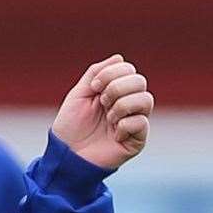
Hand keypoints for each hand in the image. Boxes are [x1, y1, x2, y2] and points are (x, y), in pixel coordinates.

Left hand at [51, 55, 151, 170]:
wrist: (65, 154)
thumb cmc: (70, 126)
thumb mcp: (79, 94)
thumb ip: (96, 73)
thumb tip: (119, 57)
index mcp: (116, 91)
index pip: (128, 69)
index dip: (111, 73)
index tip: (93, 87)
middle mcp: (129, 103)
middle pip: (140, 81)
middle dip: (116, 88)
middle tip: (101, 101)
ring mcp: (135, 121)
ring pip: (146, 99)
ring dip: (121, 106)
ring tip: (108, 118)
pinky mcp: (138, 139)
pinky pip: (142, 122)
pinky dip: (124, 125)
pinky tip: (113, 134)